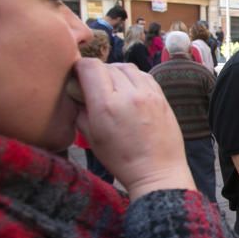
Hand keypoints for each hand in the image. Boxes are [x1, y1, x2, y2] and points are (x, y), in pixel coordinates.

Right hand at [74, 59, 195, 199]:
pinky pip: (145, 76)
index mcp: (106, 105)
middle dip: (98, 73)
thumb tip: (76, 93)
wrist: (157, 171)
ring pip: (128, 67)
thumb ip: (81, 111)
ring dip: (116, 72)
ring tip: (113, 87)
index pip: (91, 67)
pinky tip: (130, 91)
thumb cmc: (121, 160)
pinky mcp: (162, 97)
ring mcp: (148, 94)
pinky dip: (134, 78)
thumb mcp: (92, 138)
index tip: (78, 77)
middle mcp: (128, 94)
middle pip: (108, 66)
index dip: (80, 68)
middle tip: (94, 87)